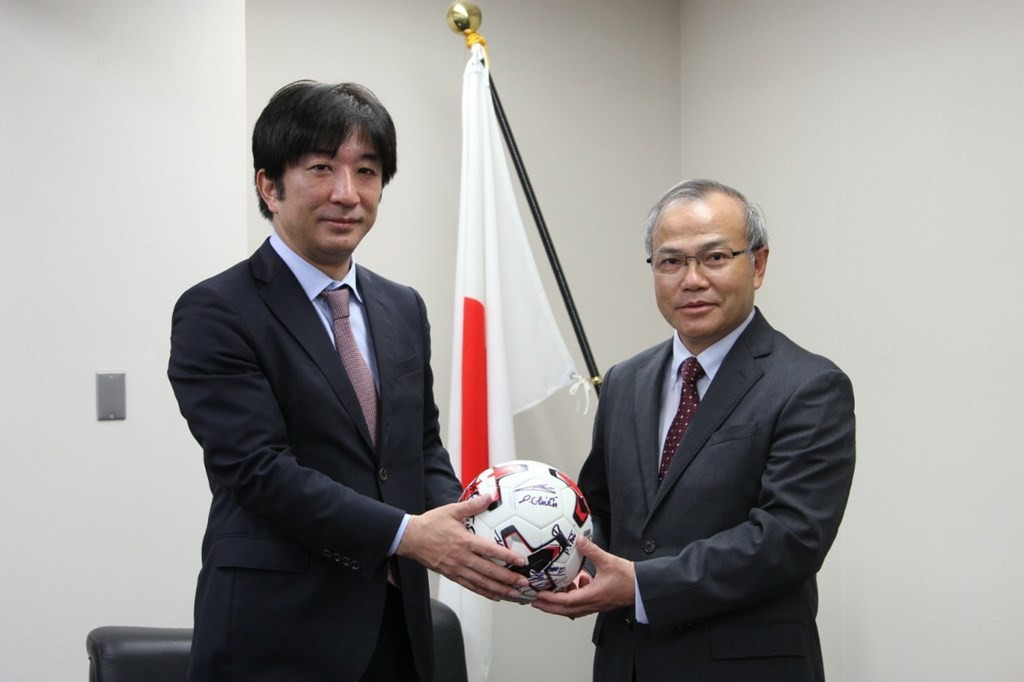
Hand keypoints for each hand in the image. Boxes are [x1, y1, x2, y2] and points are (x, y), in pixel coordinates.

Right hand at [398, 494, 528, 600]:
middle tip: (524, 584)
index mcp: (464, 541)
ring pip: (482, 583)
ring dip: (500, 590)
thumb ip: (472, 505)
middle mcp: (462, 558)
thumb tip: (488, 496)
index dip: (507, 557)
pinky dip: (484, 592)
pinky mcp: (452, 575)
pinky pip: (471, 586)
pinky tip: (495, 596)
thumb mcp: (451, 511)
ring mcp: (457, 569)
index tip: (521, 561)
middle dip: (508, 579)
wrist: (410, 538)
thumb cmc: (431, 524)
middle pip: (489, 571)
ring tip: (514, 594)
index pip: (490, 551)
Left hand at [530, 536, 634, 617]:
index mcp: (591, 596)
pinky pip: (582, 603)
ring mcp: (596, 604)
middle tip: (534, 601)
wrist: (643, 588)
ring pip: (572, 608)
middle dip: (548, 607)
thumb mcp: (608, 560)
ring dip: (560, 603)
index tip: (538, 595)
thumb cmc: (628, 578)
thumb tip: (580, 540)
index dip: (550, 599)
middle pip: (565, 610)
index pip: (565, 601)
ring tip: (550, 593)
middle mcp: (592, 603)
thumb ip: (592, 550)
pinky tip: (578, 582)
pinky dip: (574, 596)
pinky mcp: (600, 601)